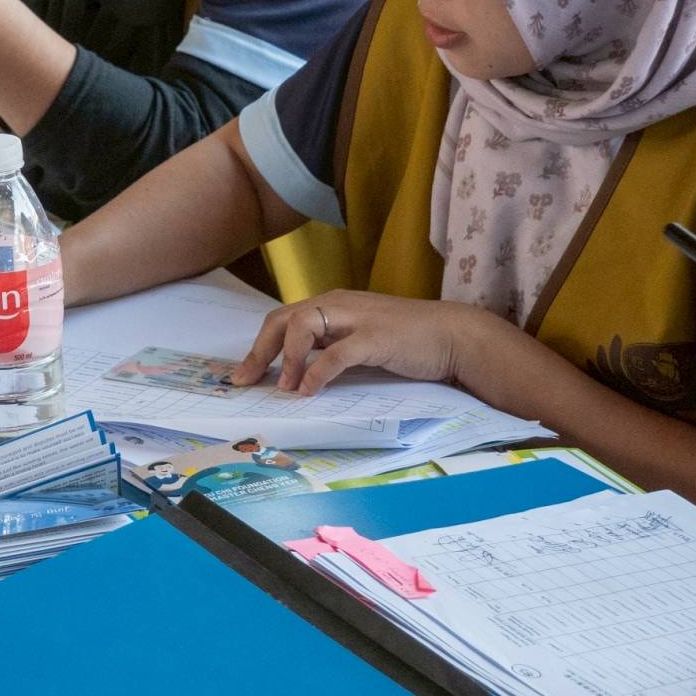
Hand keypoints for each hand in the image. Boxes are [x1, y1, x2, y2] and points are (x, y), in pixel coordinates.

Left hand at [231, 290, 496, 394]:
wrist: (452, 335)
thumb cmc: (406, 340)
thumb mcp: (358, 338)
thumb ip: (330, 347)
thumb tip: (298, 374)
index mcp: (331, 304)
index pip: (282, 318)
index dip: (259, 346)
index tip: (243, 375)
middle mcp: (337, 305)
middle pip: (283, 319)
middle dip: (260, 352)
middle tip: (247, 382)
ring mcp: (356, 319)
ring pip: (303, 326)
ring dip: (288, 360)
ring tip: (284, 388)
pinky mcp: (376, 338)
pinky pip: (337, 353)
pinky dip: (318, 372)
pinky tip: (309, 390)